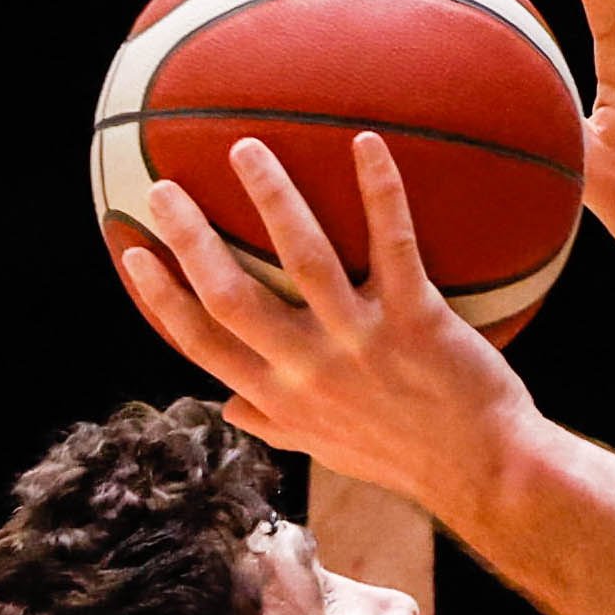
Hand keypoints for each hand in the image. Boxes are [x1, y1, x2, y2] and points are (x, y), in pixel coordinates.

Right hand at [119, 136, 531, 521]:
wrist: (482, 473)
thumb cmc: (403, 456)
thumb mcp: (327, 449)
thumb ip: (275, 423)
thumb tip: (227, 408)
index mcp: (282, 399)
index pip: (203, 345)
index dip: (162, 298)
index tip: (132, 251)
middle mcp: (310, 372)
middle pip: (231, 296)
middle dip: (190, 239)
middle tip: (163, 186)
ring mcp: (359, 344)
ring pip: (303, 259)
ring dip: (271, 198)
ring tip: (246, 148)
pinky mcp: (414, 321)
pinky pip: (393, 244)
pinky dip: (379, 190)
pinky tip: (366, 140)